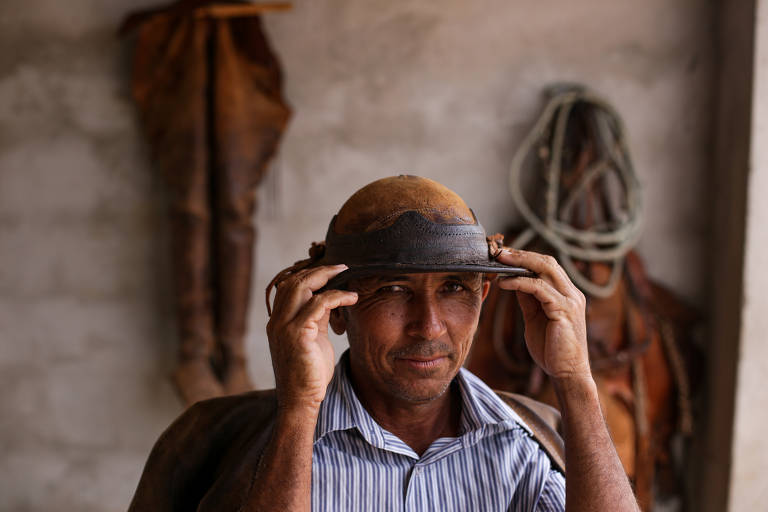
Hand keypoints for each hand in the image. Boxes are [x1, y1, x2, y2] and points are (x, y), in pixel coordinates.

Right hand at [266, 264, 357, 410]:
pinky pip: (318, 304)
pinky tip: (352, 298)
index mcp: (278, 321)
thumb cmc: (309, 374)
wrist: (300, 401)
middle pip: (293, 281)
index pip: (288, 286)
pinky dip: (337, 296)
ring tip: (346, 273)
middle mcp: (277, 321)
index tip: (330, 270)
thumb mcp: (313, 340)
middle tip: (341, 266)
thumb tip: (328, 301)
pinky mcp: (297, 334)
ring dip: (326, 276)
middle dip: (318, 270)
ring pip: (301, 287)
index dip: (308, 274)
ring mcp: (284, 327)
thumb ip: (316, 319)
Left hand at [495, 249, 590, 381]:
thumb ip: (528, 298)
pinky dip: (520, 282)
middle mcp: (572, 293)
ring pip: (545, 269)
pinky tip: (504, 283)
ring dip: (519, 263)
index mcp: (566, 293)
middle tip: (498, 252)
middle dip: (521, 254)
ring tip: (498, 262)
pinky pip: (540, 289)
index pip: (547, 265)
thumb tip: (513, 280)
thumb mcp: (535, 317)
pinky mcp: (565, 310)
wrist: (567, 374)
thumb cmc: (551, 349)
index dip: (525, 257)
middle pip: (547, 262)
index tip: (503, 255)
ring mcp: (570, 301)